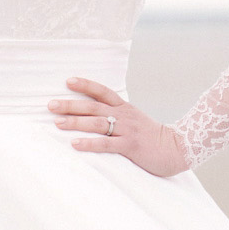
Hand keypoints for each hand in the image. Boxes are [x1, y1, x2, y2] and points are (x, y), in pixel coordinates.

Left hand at [48, 76, 189, 177]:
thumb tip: (95, 116)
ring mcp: (127, 130)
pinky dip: (89, 143)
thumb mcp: (135, 120)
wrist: (178, 148)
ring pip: (97, 123)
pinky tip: (75, 144)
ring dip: (75, 122)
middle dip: (70, 105)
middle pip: (93, 106)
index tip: (68, 81)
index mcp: (125, 108)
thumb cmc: (153, 137)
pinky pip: (107, 144)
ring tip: (57, 123)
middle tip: (50, 105)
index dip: (85, 85)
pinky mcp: (130, 147)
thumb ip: (118, 116)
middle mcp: (124, 116)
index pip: (103, 91)